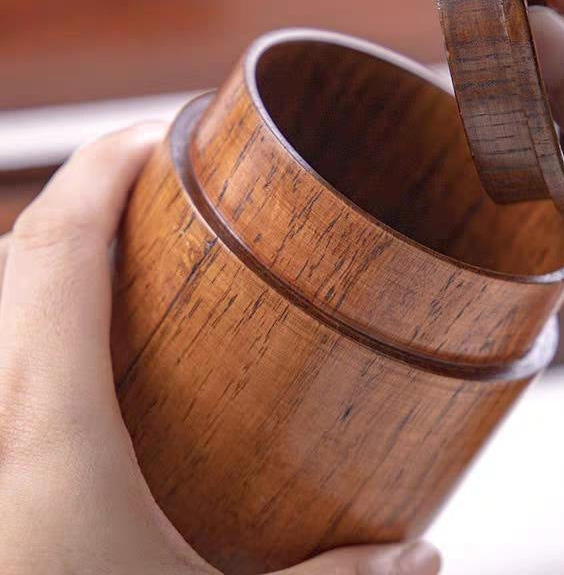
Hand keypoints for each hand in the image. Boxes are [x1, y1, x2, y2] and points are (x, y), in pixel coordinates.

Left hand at [0, 124, 439, 574]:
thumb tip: (422, 554)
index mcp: (46, 429)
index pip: (60, 249)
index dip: (104, 169)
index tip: (156, 131)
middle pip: (15, 250)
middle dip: (84, 197)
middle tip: (155, 180)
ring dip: (46, 251)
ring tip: (116, 245)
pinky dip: (20, 309)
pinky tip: (64, 339)